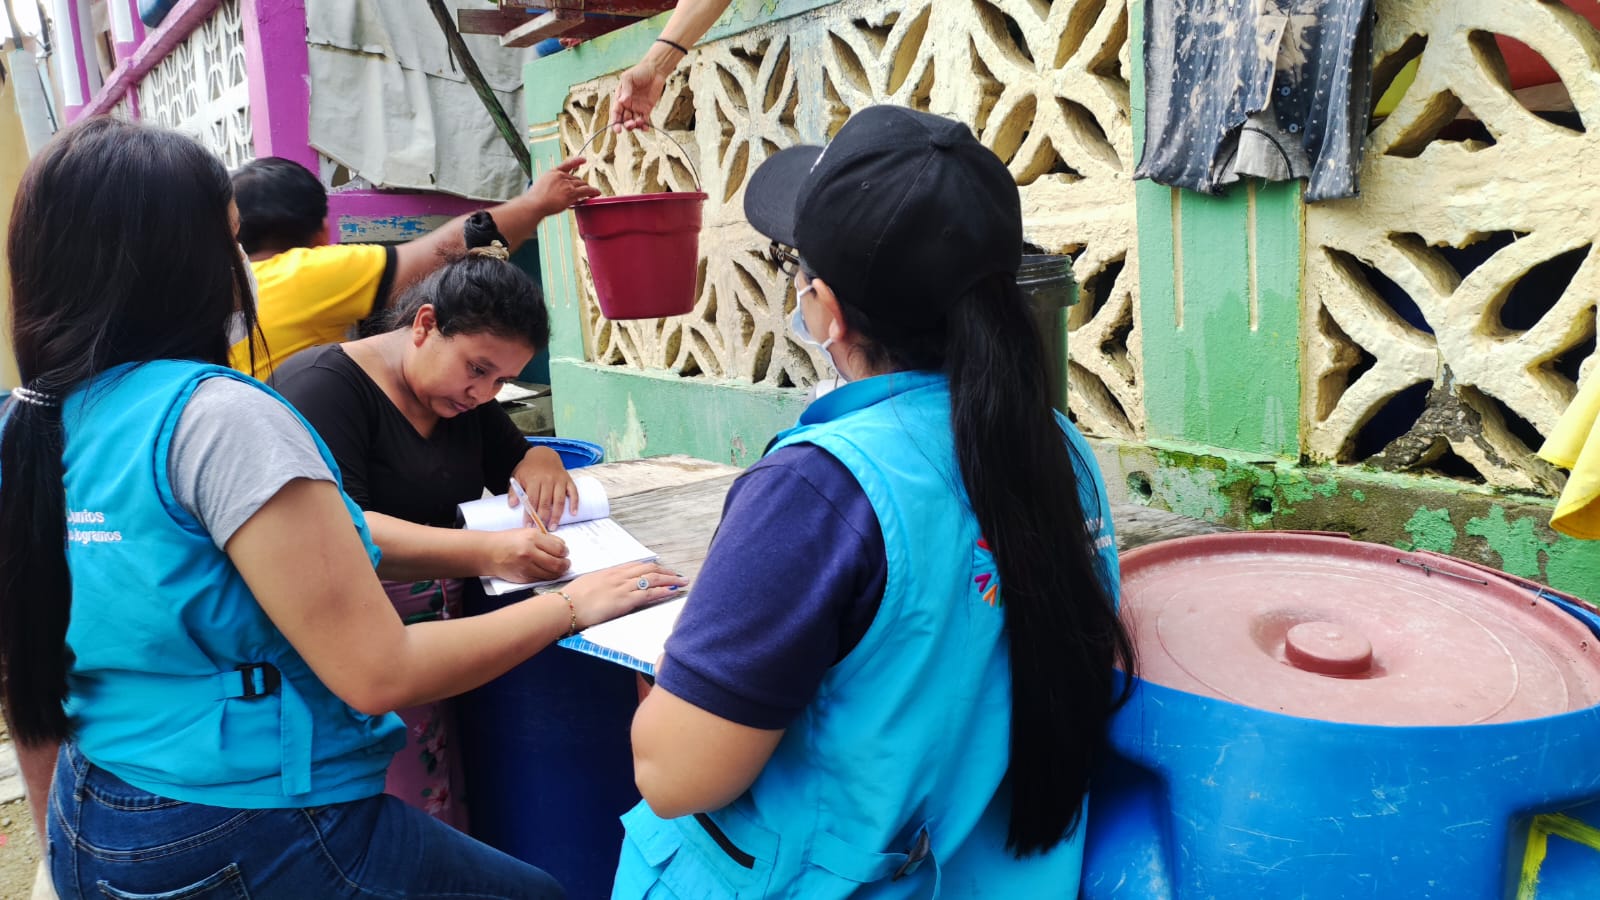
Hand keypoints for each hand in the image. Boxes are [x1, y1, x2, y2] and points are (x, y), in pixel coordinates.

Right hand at [486, 529, 569, 583]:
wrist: (488, 552)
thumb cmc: (508, 541)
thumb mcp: (527, 532)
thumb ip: (545, 539)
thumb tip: (562, 547)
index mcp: (532, 538)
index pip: (559, 548)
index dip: (565, 551)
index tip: (565, 552)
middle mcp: (529, 552)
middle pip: (558, 563)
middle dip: (566, 564)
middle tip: (566, 563)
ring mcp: (526, 567)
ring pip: (552, 574)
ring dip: (559, 572)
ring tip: (559, 568)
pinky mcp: (523, 578)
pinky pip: (542, 579)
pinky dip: (547, 577)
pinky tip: (547, 572)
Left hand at [510, 447, 577, 527]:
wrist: (543, 454)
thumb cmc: (529, 469)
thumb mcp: (517, 476)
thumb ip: (514, 491)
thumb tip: (512, 505)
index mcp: (534, 479)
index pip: (531, 501)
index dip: (529, 515)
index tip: (528, 526)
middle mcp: (547, 480)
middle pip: (546, 502)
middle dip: (543, 518)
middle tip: (541, 530)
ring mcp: (559, 480)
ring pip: (559, 500)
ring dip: (557, 515)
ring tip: (553, 527)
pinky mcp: (568, 480)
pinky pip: (573, 492)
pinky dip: (574, 503)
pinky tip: (573, 514)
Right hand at [527, 158, 600, 216]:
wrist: (535, 204)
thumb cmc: (535, 200)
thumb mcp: (541, 187)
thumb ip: (551, 186)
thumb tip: (556, 191)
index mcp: (552, 173)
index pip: (567, 164)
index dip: (577, 161)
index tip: (584, 160)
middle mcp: (560, 176)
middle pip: (576, 179)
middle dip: (579, 185)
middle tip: (582, 192)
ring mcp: (566, 183)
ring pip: (582, 184)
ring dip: (587, 189)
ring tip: (593, 193)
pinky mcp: (571, 192)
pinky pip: (586, 190)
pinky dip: (593, 191)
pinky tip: (597, 193)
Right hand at [564, 561, 687, 628]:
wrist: (565, 606)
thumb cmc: (571, 598)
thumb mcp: (588, 584)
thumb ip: (601, 583)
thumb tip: (605, 587)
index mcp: (610, 572)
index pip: (636, 566)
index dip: (652, 568)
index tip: (661, 570)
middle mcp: (619, 576)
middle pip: (649, 569)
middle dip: (666, 571)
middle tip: (678, 575)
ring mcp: (623, 587)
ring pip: (653, 579)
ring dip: (670, 580)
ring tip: (683, 582)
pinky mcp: (625, 600)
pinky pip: (649, 593)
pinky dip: (663, 591)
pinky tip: (673, 591)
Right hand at [611, 59, 669, 132]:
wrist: (655, 70)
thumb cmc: (639, 71)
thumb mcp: (628, 78)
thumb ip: (625, 89)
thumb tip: (622, 101)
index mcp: (620, 98)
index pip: (616, 112)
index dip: (615, 122)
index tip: (617, 130)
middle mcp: (627, 105)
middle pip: (624, 120)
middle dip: (626, 124)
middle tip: (631, 124)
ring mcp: (637, 108)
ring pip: (634, 121)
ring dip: (635, 125)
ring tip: (639, 123)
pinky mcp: (647, 109)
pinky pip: (644, 120)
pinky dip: (644, 126)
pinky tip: (646, 128)